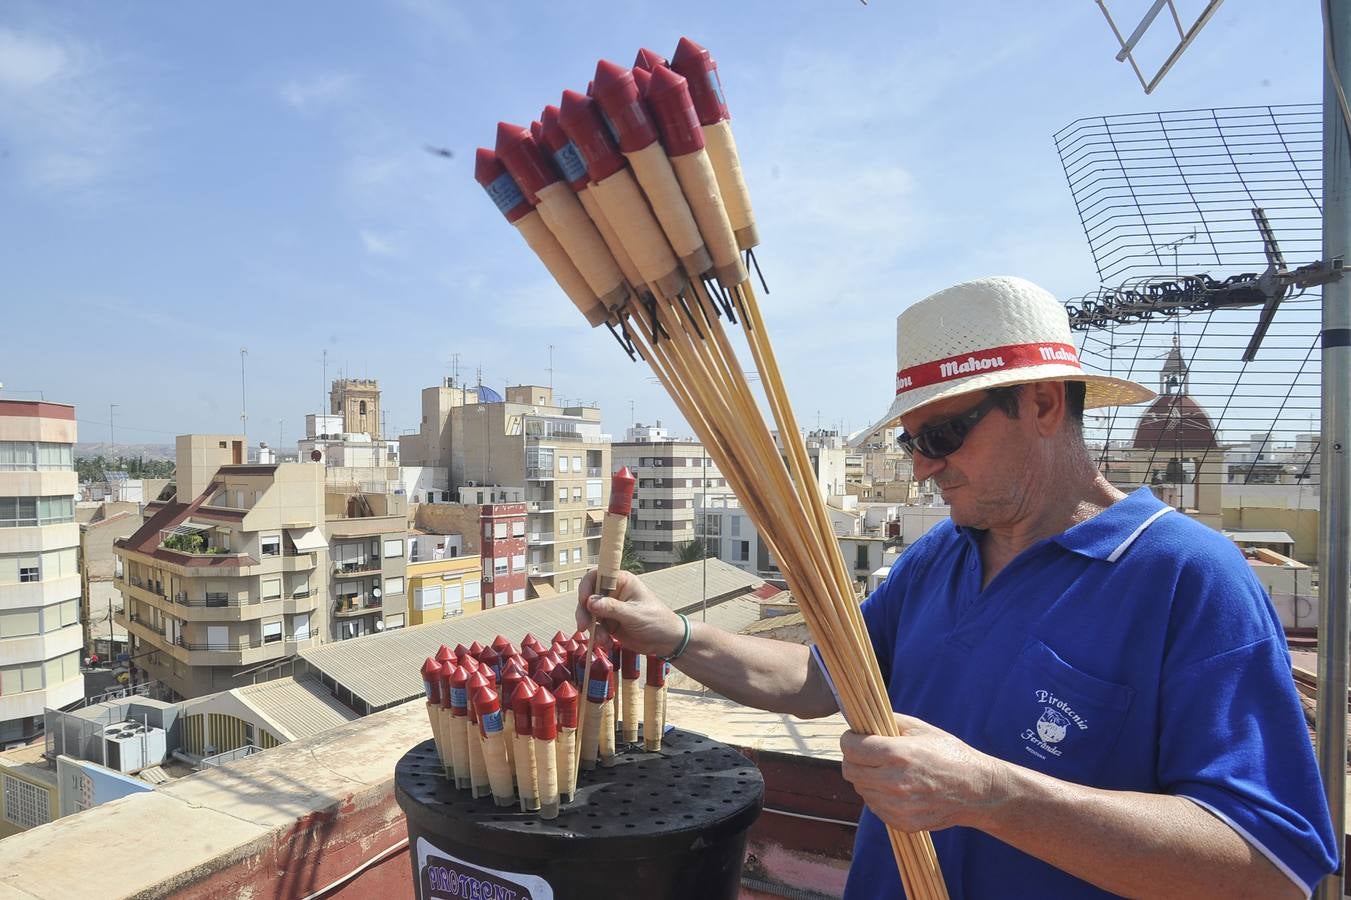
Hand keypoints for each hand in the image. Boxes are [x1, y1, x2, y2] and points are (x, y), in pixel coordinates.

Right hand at [575, 569, 684, 656]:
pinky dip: (598, 636)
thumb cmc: (657, 621)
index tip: (584, 601)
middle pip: (588, 596)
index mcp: (622, 581)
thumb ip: (612, 608)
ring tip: (603, 640)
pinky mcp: (609, 623)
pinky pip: (595, 627)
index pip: (597, 575)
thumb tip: (590, 602)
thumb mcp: (635, 614)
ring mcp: (610, 608)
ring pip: (589, 613)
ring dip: (592, 628)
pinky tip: (607, 643)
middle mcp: (613, 592)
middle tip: (584, 626)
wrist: (666, 641)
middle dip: (584, 612)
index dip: (587, 586)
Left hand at [840, 713, 1004, 832]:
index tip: (853, 737)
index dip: (848, 740)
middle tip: (866, 753)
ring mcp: (898, 806)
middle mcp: (894, 782)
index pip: (851, 749)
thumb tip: (862, 716)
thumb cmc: (949, 754)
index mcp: (898, 754)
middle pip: (850, 771)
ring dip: (867, 778)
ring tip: (886, 770)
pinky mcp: (902, 823)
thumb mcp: (921, 729)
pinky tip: (896, 788)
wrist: (976, 790)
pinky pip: (875, 807)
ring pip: (861, 790)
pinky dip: (879, 796)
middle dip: (854, 759)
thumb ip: (889, 720)